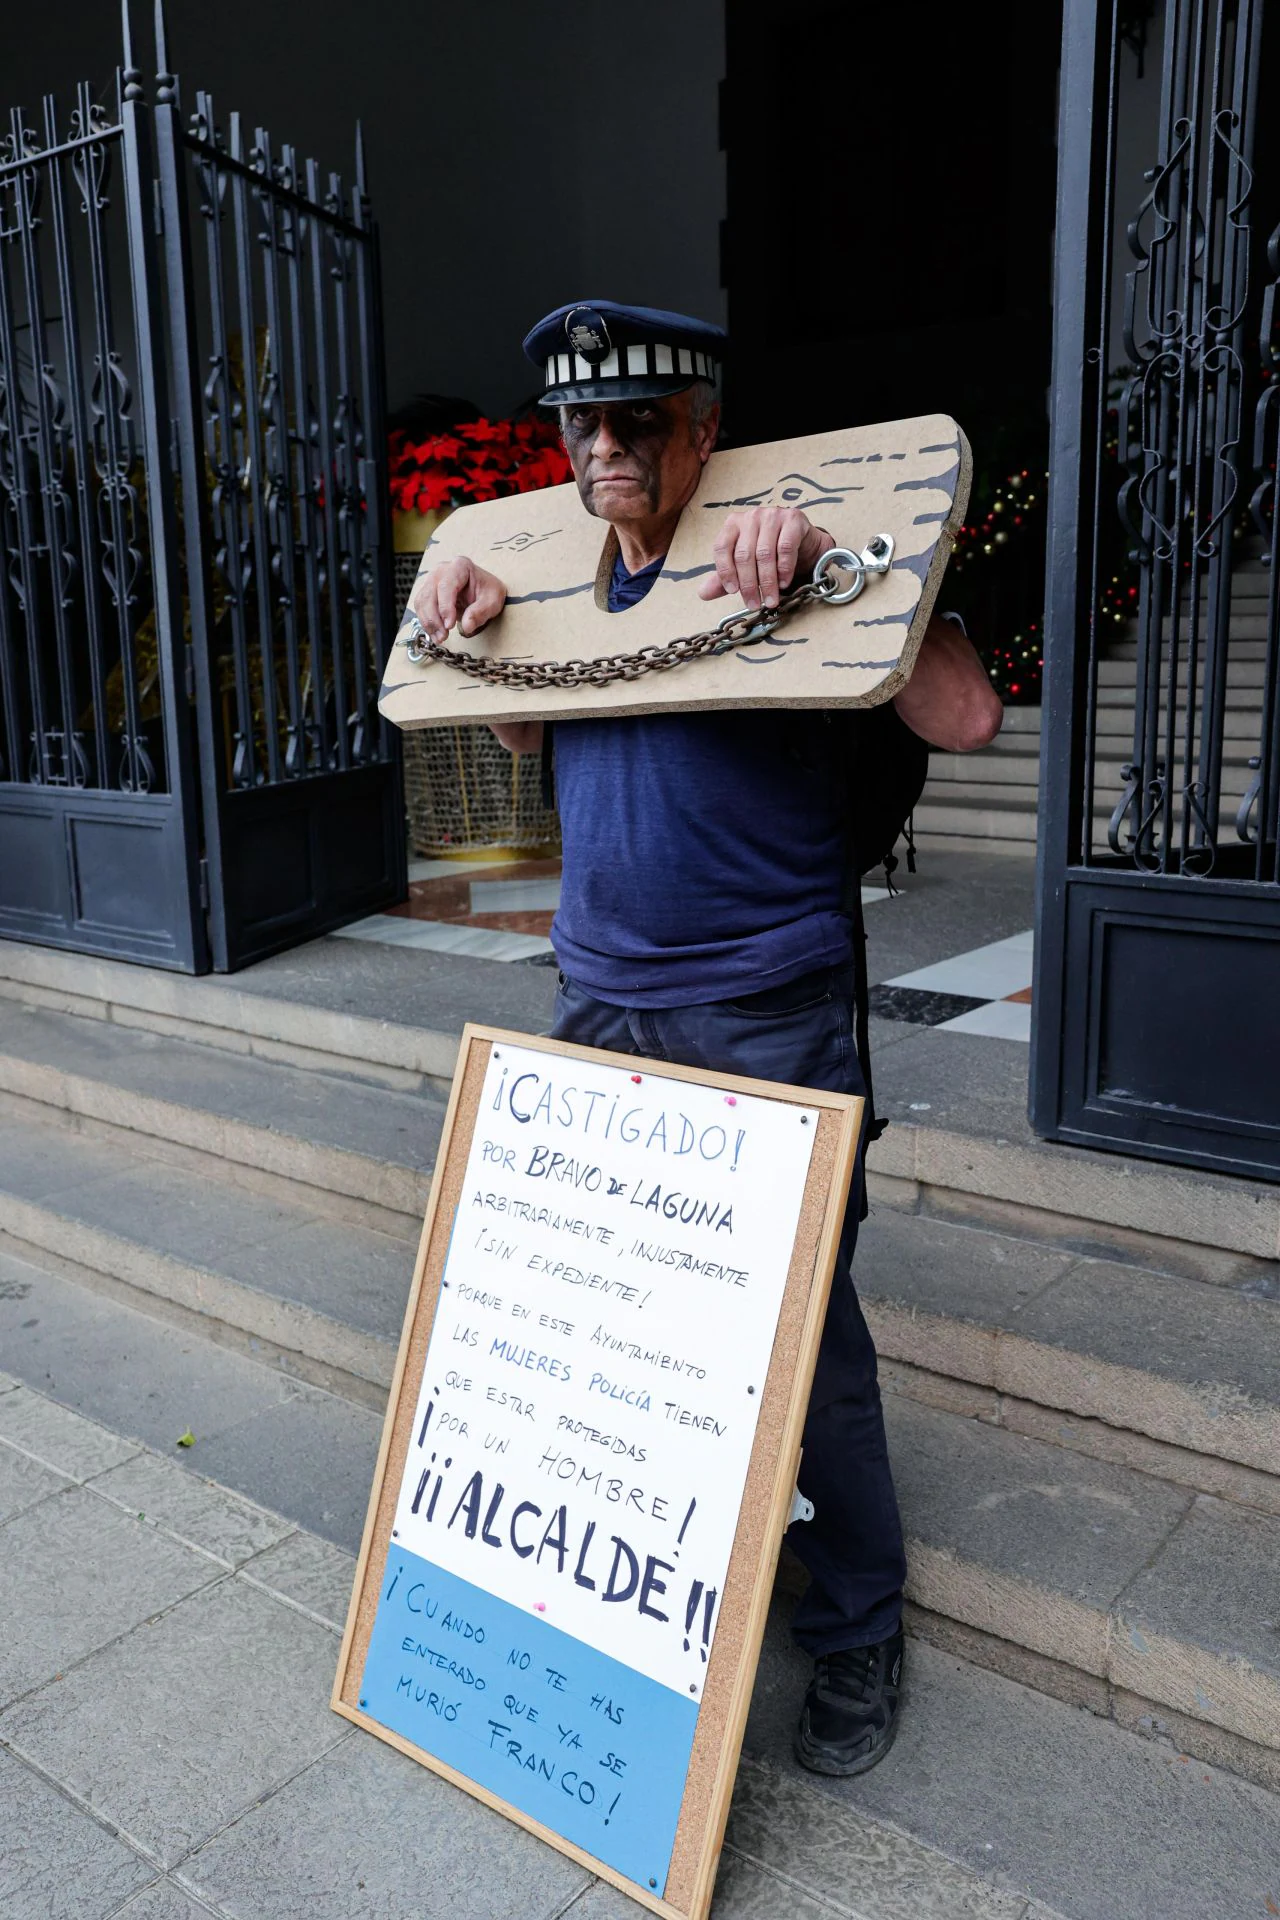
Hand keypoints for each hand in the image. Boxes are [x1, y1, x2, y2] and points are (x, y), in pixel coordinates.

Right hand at [408, 555, 506, 641]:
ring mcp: (432, 579)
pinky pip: (421, 608)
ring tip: (440, 638)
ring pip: (422, 602)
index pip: (446, 586)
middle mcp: (442, 570)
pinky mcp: (428, 591)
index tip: (449, 625)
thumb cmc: (488, 591)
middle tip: (444, 636)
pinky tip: (436, 634)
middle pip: (430, 595)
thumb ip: (480, 613)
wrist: (483, 589)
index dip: (445, 607)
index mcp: (460, 566)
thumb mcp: (492, 601)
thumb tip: (467, 627)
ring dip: (428, 623)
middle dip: (434, 619)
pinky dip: (426, 622)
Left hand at [696, 507, 834, 610]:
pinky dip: (784, 569)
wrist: (801, 542)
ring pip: (764, 553)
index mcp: (733, 524)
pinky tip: (783, 583)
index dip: (725, 571)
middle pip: (744, 554)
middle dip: (749, 584)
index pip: (722, 547)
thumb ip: (724, 578)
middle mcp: (751, 516)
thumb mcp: (744, 566)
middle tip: (754, 604)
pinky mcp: (793, 519)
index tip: (732, 591)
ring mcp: (772, 515)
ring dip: (767, 582)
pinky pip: (785, 547)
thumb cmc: (769, 552)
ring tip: (770, 600)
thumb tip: (702, 593)